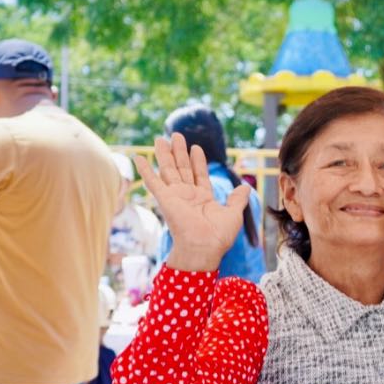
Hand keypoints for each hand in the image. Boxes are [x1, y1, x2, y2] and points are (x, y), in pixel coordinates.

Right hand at [135, 134, 250, 271]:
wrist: (204, 248)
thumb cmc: (219, 236)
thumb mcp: (233, 213)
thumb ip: (238, 199)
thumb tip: (245, 187)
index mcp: (203, 199)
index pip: (199, 175)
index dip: (198, 161)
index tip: (196, 147)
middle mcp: (188, 196)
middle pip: (182, 169)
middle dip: (179, 152)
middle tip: (176, 135)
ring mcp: (175, 196)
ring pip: (169, 170)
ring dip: (165, 154)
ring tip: (161, 138)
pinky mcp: (165, 199)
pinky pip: (153, 181)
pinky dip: (145, 169)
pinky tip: (138, 157)